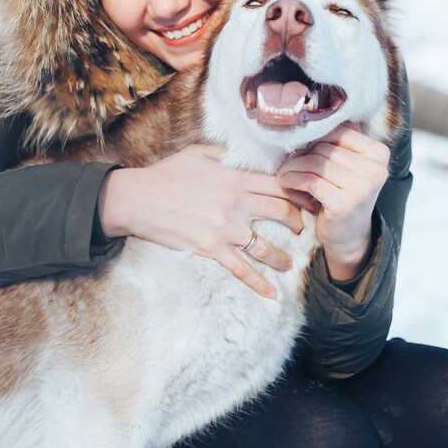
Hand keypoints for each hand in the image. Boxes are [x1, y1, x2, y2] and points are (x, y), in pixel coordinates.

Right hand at [98, 145, 302, 298]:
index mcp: (235, 178)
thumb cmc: (167, 174)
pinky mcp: (212, 249)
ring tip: (288, 262)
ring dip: (283, 257)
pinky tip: (271, 294)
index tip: (307, 200)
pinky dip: (258, 284)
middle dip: (298, 223)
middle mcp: (236, 204)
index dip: (298, 193)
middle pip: (282, 213)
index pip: (279, 185)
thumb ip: (227, 154)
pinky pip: (241, 270)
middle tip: (301, 229)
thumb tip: (247, 156)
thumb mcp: (199, 153)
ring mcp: (226, 229)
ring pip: (266, 247)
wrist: (140, 199)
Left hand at [275, 123, 389, 280]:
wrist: (348, 236)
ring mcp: (363, 187)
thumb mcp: (345, 166)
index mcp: (379, 153)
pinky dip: (291, 181)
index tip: (300, 150)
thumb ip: (335, 144)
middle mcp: (376, 169)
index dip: (314, 139)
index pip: (338, 131)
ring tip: (283, 175)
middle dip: (300, 156)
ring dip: (292, 168)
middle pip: (324, 147)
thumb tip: (304, 121)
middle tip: (287, 166)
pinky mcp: (345, 203)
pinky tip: (285, 184)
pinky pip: (309, 181)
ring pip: (314, 162)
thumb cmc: (342, 194)